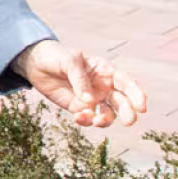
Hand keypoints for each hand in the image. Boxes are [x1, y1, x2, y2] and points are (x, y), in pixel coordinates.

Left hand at [12, 40, 146, 126]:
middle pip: (121, 102)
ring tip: (96, 120)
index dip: (136, 95)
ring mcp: (92, 99)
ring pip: (107, 114)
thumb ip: (79, 79)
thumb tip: (89, 101)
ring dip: (106, 120)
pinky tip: (79, 117)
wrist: (36, 63)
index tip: (141, 107)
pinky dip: (87, 121)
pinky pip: (88, 118)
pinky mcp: (78, 108)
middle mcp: (103, 87)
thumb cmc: (57, 56)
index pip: (126, 83)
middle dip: (128, 112)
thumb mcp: (69, 61)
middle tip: (129, 121)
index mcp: (106, 72)